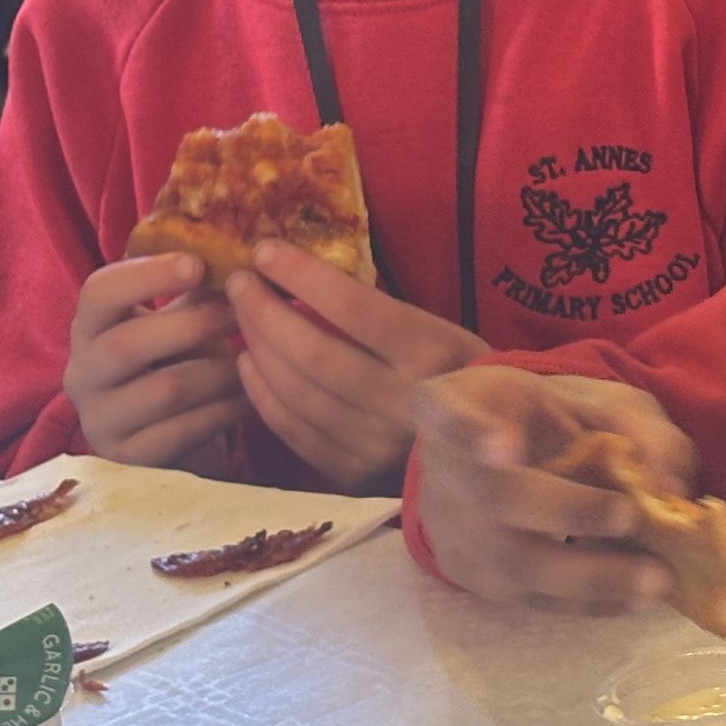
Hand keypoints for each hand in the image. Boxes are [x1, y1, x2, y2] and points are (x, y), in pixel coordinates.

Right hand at [65, 253, 245, 471]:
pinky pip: (182, 431)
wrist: (168, 434)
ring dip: (220, 371)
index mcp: (90, 326)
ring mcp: (100, 420)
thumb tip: (249, 251)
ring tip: (255, 359)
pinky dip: (224, 411)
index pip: (98, 292)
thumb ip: (198, 288)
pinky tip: (250, 397)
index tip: (197, 264)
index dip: (146, 275)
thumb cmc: (175, 359)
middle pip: (128, 344)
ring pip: (165, 390)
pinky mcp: (128, 459)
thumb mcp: (177, 318)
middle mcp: (82, 373)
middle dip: (194, 325)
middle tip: (241, 314)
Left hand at [223, 242, 486, 493]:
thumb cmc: (462, 376)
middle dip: (264, 312)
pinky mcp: (354, 475)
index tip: (264, 251)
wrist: (487, 455)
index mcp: (434, 354)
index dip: (302, 276)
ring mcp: (376, 445)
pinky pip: (294, 431)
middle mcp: (404, 403)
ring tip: (239, 319)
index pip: (354, 308)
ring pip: (297, 393)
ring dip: (258, 350)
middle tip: (238, 283)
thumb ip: (383, 315)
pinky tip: (250, 366)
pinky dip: (263, 396)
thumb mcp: (444, 333)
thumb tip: (305, 283)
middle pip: (314, 352)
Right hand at [409, 364, 695, 612]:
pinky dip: (587, 601)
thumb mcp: (597, 400)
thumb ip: (642, 431)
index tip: (502, 449)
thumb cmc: (552, 421)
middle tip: (632, 516)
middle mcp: (443, 471)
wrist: (501, 454)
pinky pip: (527, 597)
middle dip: (568, 510)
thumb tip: (672, 489)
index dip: (470, 432)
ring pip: (510, 563)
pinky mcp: (473, 580)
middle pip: (492, 497)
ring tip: (654, 581)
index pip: (447, 412)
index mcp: (462, 404)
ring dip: (588, 576)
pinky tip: (635, 600)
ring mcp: (450, 532)